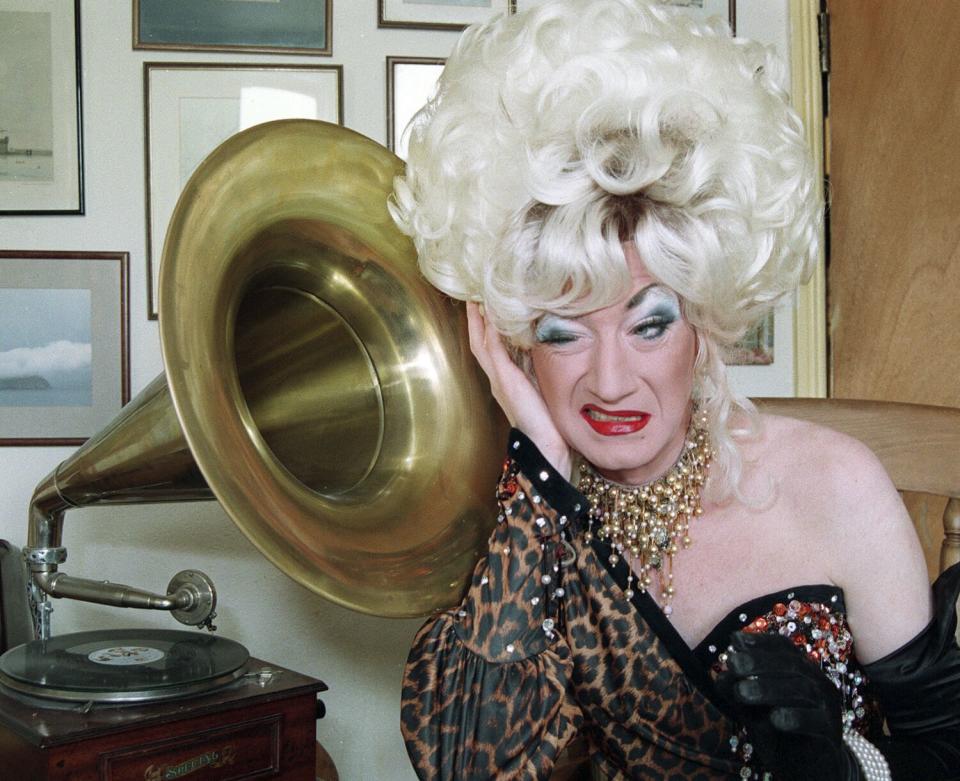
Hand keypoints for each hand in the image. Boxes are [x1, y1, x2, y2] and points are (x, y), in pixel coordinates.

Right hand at [466, 302, 571, 478]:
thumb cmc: (547, 421)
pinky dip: (490, 330)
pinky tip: (491, 313)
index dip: (483, 324)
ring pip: (481, 342)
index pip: (488, 346)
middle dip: (475, 316)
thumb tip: (542, 347)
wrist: (546, 446)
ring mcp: (498, 379)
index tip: (484, 302)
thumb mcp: (540, 387)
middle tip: (474, 291)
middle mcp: (496, 378)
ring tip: (478, 295)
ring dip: (478, 318)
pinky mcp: (506, 381)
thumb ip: (537, 369)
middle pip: (478, 340)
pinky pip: (493, 350)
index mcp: (504, 379)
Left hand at [716, 632, 861, 779]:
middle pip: (791, 664)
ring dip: (769, 688)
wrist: (806, 768)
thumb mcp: (751, 708)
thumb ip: (738, 690)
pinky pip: (816, 721)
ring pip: (803, 688)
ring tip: (741, 693)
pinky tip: (774, 719)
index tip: (735, 641)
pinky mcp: (831, 732)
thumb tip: (722, 676)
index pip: (783, 647)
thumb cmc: (776, 730)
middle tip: (733, 664)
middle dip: (759, 662)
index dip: (760, 641)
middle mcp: (817, 682)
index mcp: (799, 669)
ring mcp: (827, 706)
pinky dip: (795, 717)